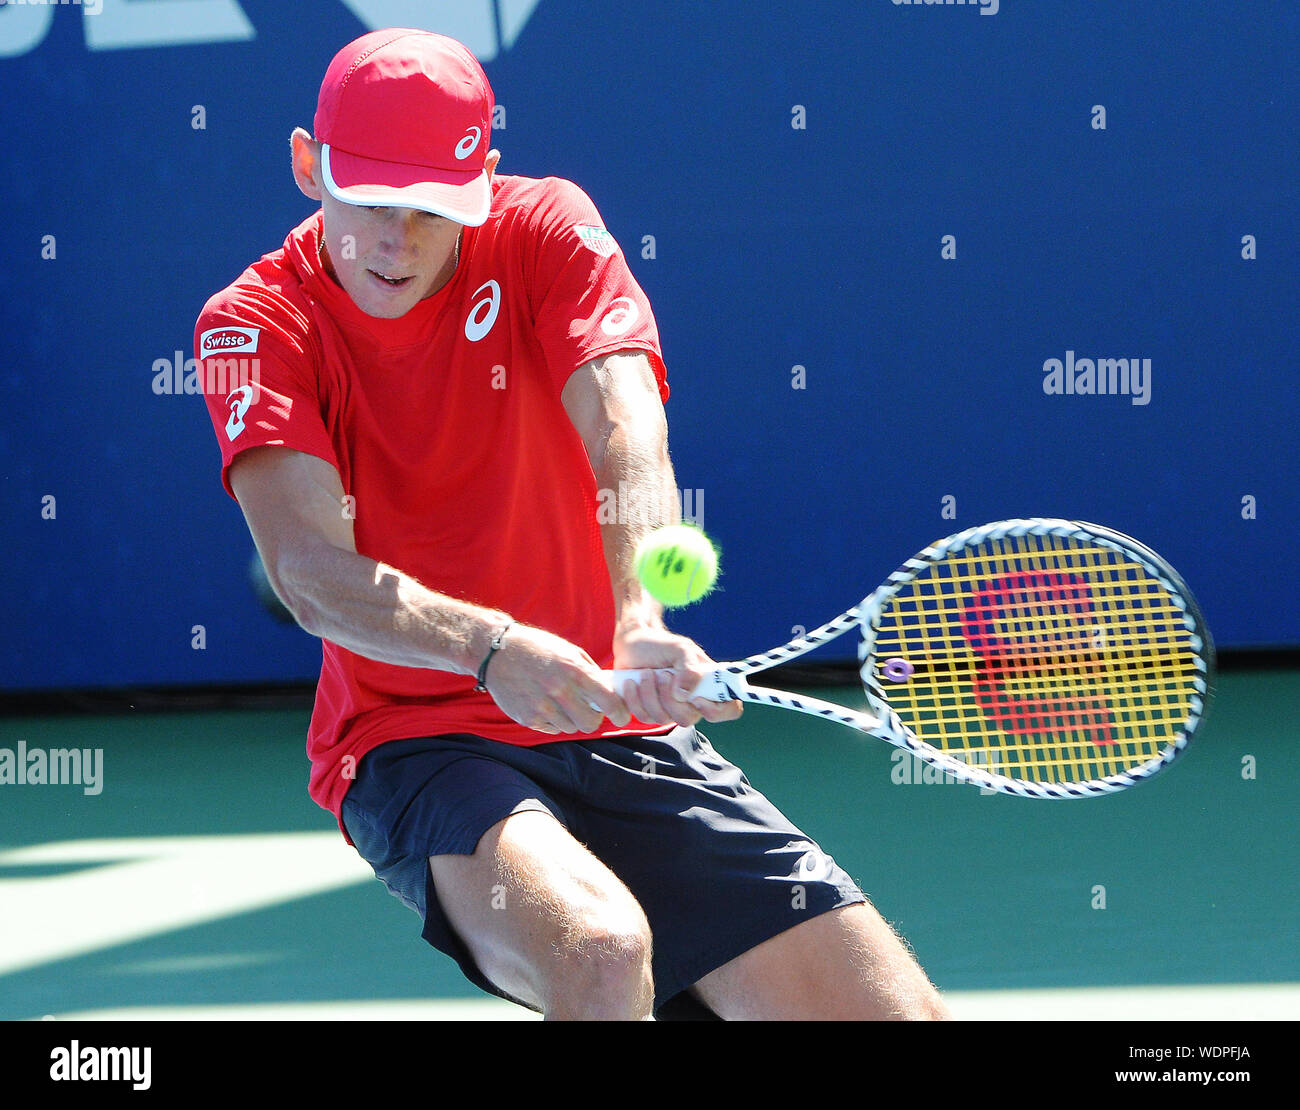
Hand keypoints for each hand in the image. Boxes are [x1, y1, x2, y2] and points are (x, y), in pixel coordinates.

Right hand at [482, 624, 631, 734]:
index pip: (608, 701)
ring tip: (561, 703)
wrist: (497, 652)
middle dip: (593, 720)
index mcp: (574, 670)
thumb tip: (609, 693)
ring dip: (570, 719)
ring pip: (570, 728)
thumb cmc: (538, 649)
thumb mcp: (569, 651)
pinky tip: (545, 705)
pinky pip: (551, 728)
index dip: (620, 714)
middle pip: (589, 724)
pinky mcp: (527, 717)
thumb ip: (590, 672)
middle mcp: (559, 690)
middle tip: (589, 711)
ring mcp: (541, 706)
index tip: (622, 717)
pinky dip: (553, 721)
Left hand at [611, 624, 743, 728]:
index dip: (718, 711)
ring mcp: (669, 710)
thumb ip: (690, 669)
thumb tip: (684, 695)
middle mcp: (692, 702)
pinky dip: (633, 699)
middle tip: (662, 673)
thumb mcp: (680, 648)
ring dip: (649, 693)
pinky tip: (631, 683)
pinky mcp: (647, 712)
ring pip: (662, 719)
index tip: (696, 698)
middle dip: (669, 697)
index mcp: (708, 685)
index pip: (730, 709)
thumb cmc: (660, 644)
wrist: (632, 643)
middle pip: (689, 719)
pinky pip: (642, 718)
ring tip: (645, 672)